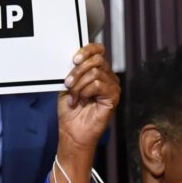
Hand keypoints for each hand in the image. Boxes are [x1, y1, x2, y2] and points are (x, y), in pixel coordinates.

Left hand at [55, 44, 118, 174]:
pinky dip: (85, 92)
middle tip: (68, 84)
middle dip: (78, 71)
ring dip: (79, 85)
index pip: (98, 50)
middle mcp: (107, 76)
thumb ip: (73, 70)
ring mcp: (112, 86)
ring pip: (95, 73)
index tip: (74, 60)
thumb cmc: (70, 112)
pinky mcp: (113, 97)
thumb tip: (73, 58)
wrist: (72, 132)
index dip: (87, 50)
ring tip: (74, 97)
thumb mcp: (68, 85)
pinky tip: (81, 101)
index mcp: (97, 71)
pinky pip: (98, 84)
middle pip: (96, 59)